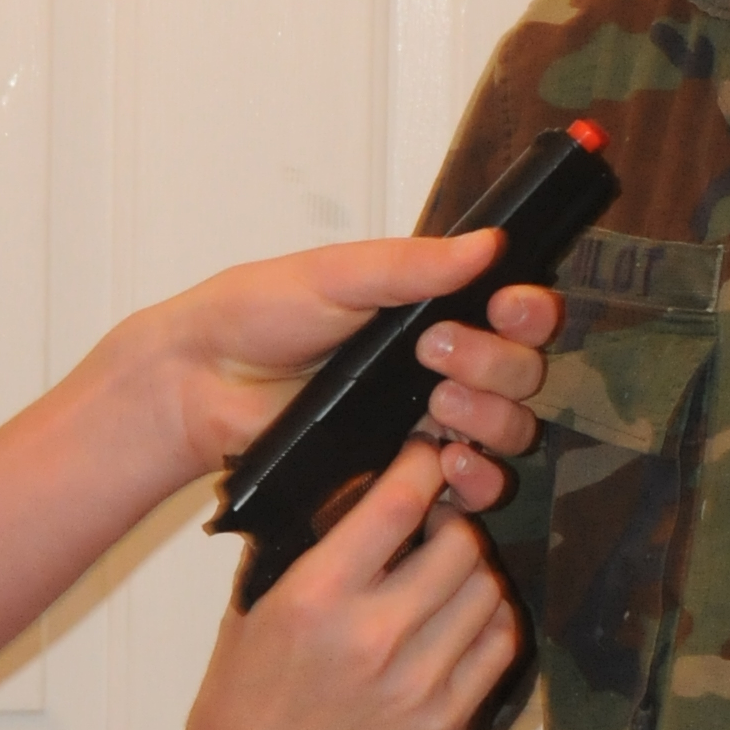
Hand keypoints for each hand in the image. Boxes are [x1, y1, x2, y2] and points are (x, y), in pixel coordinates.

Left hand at [151, 233, 555, 505]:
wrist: (202, 382)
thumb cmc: (257, 316)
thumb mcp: (334, 275)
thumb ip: (410, 265)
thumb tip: (489, 243)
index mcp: (431, 309)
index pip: (514, 313)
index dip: (526, 313)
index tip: (506, 307)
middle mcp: (441, 365)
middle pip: (521, 372)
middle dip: (496, 363)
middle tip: (435, 355)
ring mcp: (426, 422)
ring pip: (508, 429)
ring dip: (492, 418)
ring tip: (439, 406)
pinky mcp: (404, 472)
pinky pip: (471, 486)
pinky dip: (477, 479)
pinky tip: (447, 463)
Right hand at [187, 435, 525, 729]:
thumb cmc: (253, 682)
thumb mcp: (258, 600)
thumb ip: (311, 540)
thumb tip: (368, 479)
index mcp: (315, 597)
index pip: (398, 504)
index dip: (421, 466)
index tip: (423, 458)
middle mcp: (372, 637)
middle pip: (459, 544)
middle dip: (450, 522)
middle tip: (434, 526)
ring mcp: (416, 685)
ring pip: (488, 590)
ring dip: (472, 571)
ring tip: (446, 574)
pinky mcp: (446, 722)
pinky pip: (499, 645)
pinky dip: (489, 619)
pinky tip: (462, 616)